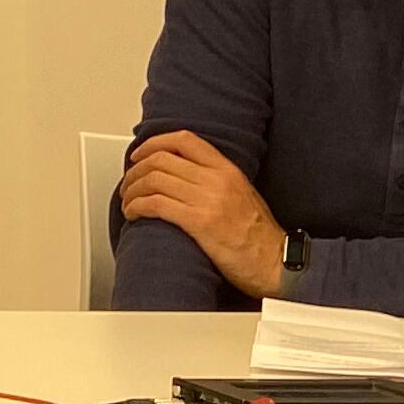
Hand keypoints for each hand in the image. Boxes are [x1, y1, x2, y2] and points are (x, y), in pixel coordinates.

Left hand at [119, 129, 285, 296]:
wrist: (275, 263)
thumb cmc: (259, 236)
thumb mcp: (243, 194)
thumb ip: (217, 180)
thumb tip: (184, 175)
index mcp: (228, 170)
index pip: (185, 140)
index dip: (155, 143)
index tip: (139, 154)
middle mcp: (217, 180)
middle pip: (162, 159)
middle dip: (136, 171)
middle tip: (128, 184)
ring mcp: (208, 200)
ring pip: (154, 180)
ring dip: (132, 190)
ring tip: (128, 202)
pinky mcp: (199, 222)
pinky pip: (156, 204)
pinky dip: (137, 207)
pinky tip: (133, 214)